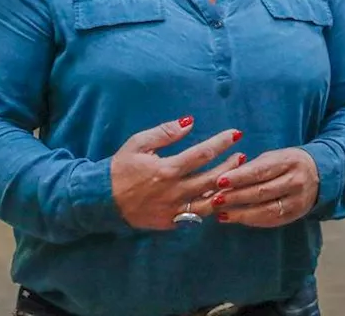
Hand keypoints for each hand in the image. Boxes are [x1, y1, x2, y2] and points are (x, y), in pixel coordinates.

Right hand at [109, 116, 245, 229]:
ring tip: (237, 178)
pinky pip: (196, 215)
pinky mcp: (170, 223)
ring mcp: (173, 210)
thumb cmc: (121, 168)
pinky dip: (211, 206)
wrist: (102, 200)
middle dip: (230, 166)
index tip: (235, 134)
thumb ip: (165, 132)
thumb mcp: (138, 143)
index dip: (221, 143)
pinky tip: (220, 197)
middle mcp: (173, 192)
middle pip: (211, 179)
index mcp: (166, 170)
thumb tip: (190, 121)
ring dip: (226, 189)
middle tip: (242, 156)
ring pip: (208, 201)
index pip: (202, 154)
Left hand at [211, 147, 319, 227]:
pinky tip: (235, 218)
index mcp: (289, 161)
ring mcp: (297, 201)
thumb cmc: (287, 163)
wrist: (319, 174)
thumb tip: (221, 180)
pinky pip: (270, 221)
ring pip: (265, 210)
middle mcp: (295, 182)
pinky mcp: (295, 215)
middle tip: (214, 200)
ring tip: (220, 213)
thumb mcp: (273, 157)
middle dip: (236, 197)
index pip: (260, 171)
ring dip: (240, 213)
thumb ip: (251, 168)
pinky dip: (250, 220)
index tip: (219, 181)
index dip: (239, 177)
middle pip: (261, 192)